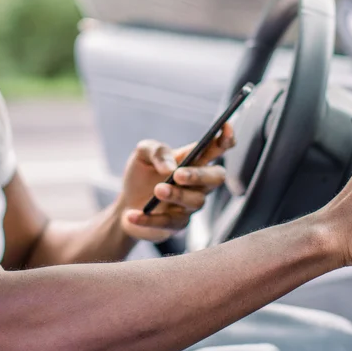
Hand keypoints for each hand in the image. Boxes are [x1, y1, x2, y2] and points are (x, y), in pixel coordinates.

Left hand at [117, 123, 235, 242]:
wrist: (125, 205)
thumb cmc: (141, 176)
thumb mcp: (142, 155)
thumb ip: (156, 151)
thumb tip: (170, 167)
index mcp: (194, 161)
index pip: (217, 148)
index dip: (225, 139)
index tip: (226, 126)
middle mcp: (198, 184)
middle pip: (215, 178)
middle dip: (199, 175)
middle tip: (178, 175)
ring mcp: (189, 205)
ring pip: (195, 201)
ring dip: (177, 195)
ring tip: (157, 190)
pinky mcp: (176, 225)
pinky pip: (168, 222)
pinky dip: (149, 219)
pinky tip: (132, 215)